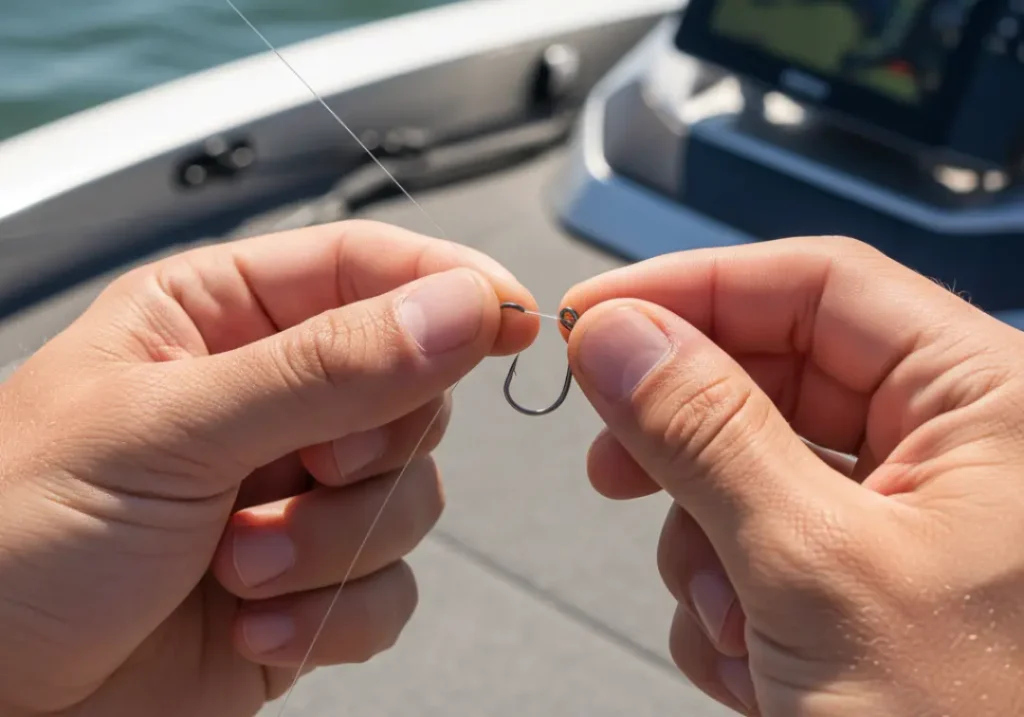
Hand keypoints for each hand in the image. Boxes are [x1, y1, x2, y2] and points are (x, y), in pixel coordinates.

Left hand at [0, 221, 536, 716]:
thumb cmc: (8, 540)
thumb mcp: (170, 428)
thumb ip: (327, 367)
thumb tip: (457, 309)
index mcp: (220, 321)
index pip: (367, 269)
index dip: (448, 285)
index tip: (512, 316)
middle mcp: (269, 401)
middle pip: (410, 387)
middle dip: (366, 449)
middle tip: (303, 469)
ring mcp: (294, 495)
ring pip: (409, 493)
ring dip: (335, 543)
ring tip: (241, 564)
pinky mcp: (310, 583)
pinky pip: (390, 586)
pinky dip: (334, 612)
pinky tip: (254, 622)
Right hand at [562, 237, 1023, 715]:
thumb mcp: (817, 572)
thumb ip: (705, 434)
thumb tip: (619, 337)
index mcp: (992, 401)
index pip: (815, 284)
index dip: (690, 290)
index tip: (592, 319)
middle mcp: (962, 448)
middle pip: (776, 377)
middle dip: (686, 437)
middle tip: (613, 462)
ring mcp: (916, 520)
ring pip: (755, 468)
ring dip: (709, 544)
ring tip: (736, 624)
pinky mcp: (875, 580)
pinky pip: (765, 542)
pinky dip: (733, 598)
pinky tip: (756, 662)